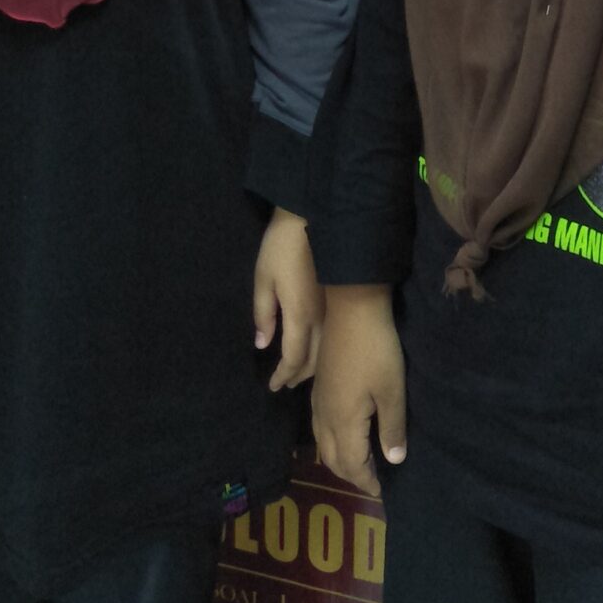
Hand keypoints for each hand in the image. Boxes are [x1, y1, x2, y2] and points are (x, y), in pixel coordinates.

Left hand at [252, 209, 322, 391]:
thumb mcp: (263, 279)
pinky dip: (324, 352)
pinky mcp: (340, 301)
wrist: (316, 217)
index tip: (273, 386)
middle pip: (313, 360)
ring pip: (327, 352)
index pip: (293, 358)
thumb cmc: (282, 247)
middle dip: (297, 376)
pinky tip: (318, 352)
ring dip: (314, 367)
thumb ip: (263, 314)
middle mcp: (321, 319)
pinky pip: (333, 338)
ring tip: (300, 374)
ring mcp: (334, 311)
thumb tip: (262, 344)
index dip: (283, 375)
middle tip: (285, 385)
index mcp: (299, 315)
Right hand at [313, 285, 406, 494]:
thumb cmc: (377, 350)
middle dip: (350, 474)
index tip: (381, 491)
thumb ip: (392, 428)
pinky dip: (330, 440)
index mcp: (343, 421)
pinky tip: (341, 433)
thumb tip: (393, 461)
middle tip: (371, 481)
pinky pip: (319, 425)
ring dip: (338, 458)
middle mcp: (325, 415)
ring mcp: (318, 399)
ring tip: (358, 463)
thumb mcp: (392, 391)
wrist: (352, 308)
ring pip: (322, 441)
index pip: (351, 464)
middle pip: (332, 457)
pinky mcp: (319, 384)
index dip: (365, 481)